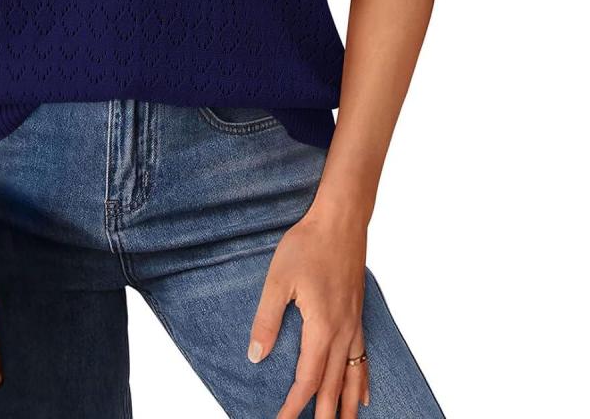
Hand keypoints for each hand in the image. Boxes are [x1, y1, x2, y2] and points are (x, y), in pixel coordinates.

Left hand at [249, 209, 370, 417]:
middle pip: (332, 386)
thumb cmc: (307, 245)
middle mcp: (342, 332)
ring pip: (352, 376)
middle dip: (323, 415)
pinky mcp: (357, 314)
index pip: (307, 380)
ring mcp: (354, 324)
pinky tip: (362, 395)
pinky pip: (364, 357)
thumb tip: (256, 356)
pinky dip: (362, 380)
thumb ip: (267, 320)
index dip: (293, 405)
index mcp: (321, 328)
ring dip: (346, 406)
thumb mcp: (278, 281)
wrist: (340, 221)